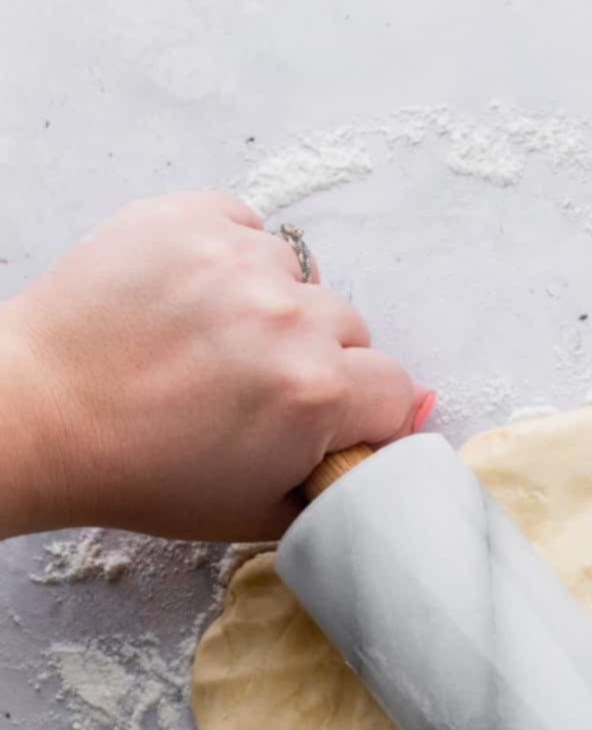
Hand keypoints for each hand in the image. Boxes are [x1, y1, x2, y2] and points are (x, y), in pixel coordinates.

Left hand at [0, 191, 430, 540]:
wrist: (40, 413)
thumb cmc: (141, 472)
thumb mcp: (258, 510)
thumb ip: (345, 476)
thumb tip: (414, 416)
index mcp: (315, 393)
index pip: (396, 389)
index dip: (365, 414)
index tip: (328, 424)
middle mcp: (289, 317)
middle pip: (352, 331)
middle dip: (322, 362)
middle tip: (258, 392)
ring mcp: (239, 259)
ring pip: (301, 281)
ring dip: (276, 309)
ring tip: (218, 345)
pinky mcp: (191, 219)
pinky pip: (249, 231)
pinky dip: (233, 262)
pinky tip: (195, 303)